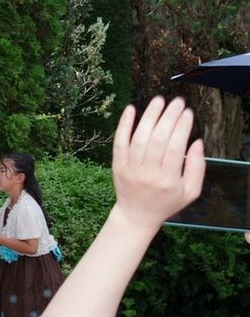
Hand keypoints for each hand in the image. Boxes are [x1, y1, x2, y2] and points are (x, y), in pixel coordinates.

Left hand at [112, 97, 203, 232]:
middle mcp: (147, 173)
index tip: (188, 112)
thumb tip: (198, 142)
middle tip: (177, 101)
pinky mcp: (117, 165)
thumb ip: (198, 168)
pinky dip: (124, 125)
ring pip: (139, 138)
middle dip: (168, 117)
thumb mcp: (190, 192)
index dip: (182, 127)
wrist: (136, 215)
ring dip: (149, 116)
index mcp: (168, 180)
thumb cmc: (167, 202)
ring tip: (159, 100)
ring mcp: (130, 169)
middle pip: (157, 139)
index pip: (175, 148)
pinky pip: (119, 142)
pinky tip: (131, 109)